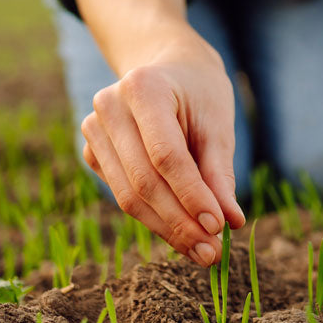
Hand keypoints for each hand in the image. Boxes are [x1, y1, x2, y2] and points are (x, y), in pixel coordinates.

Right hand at [81, 34, 246, 266]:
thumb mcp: (218, 124)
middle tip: (213, 253)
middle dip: (180, 223)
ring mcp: (93, 129)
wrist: (169, 69)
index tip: (219, 227)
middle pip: (143, 181)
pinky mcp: (92, 152)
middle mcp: (109, 106)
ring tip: (201, 252)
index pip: (166, 156)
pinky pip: (122, 195)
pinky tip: (182, 234)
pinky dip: (154, 219)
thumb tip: (230, 223)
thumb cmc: (199, 94)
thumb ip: (219, 173)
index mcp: (143, 87)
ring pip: (128, 196)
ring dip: (167, 230)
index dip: (192, 195)